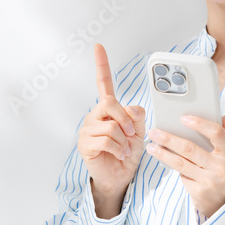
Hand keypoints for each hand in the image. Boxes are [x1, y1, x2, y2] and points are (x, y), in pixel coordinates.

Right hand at [77, 43, 145, 218]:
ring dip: (124, 140)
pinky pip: (107, 139)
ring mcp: (88, 129)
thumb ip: (137, 117)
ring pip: (111, 125)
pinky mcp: (85, 143)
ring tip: (123, 149)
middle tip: (131, 134)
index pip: (103, 83)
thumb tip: (132, 107)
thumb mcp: (139, 132)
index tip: (99, 47)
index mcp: (107, 109)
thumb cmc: (127, 153)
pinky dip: (118, 148)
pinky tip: (117, 154)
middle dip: (126, 120)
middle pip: (110, 103)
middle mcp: (95, 115)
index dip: (102, 65)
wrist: (120, 176)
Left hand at [145, 114, 224, 218]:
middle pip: (190, 148)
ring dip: (162, 153)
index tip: (183, 118)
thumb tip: (223, 117)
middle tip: (153, 132)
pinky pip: (182, 176)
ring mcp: (209, 182)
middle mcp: (221, 168)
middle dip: (169, 139)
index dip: (200, 124)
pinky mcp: (199, 193)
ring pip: (180, 163)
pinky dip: (174, 167)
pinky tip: (166, 160)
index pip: (216, 133)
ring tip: (150, 146)